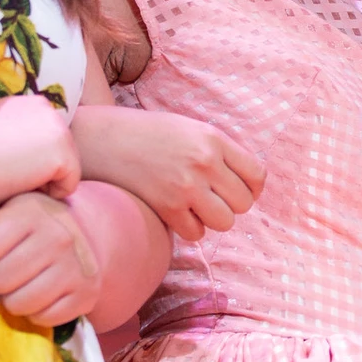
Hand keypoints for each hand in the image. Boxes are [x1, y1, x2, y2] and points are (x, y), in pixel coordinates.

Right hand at [0, 94, 78, 208]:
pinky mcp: (62, 154)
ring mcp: (58, 130)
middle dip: (42, 169)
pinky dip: (51, 195)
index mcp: (30, 103)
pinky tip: (25, 189)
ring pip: (66, 166)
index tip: (8, 166)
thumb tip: (25, 152)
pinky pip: (69, 184)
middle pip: (60, 150)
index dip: (32, 158)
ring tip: (14, 182)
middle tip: (11, 178)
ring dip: (45, 181)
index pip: (47, 137)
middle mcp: (47, 109)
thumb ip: (16, 134)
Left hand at [0, 191, 99, 325]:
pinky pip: (43, 318)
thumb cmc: (26, 228)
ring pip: (19, 304)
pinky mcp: (87, 294)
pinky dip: (38, 312)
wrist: (79, 240)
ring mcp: (77, 266)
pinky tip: (42, 294)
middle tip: (7, 270)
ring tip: (22, 283)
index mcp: (32, 210)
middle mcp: (59, 235)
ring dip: (14, 299)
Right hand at [75, 109, 263, 241]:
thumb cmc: (149, 135)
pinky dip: (190, 228)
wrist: (103, 140)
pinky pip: (196, 233)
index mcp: (214, 138)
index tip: (240, 190)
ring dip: (213, 219)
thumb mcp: (190, 129)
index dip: (252, 188)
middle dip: (232, 205)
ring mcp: (186, 186)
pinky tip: (177, 213)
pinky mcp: (166, 207)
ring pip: (225, 222)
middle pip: (244, 203)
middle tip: (212, 199)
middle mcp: (204, 162)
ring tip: (196, 207)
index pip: (257, 175)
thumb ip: (219, 151)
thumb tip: (247, 184)